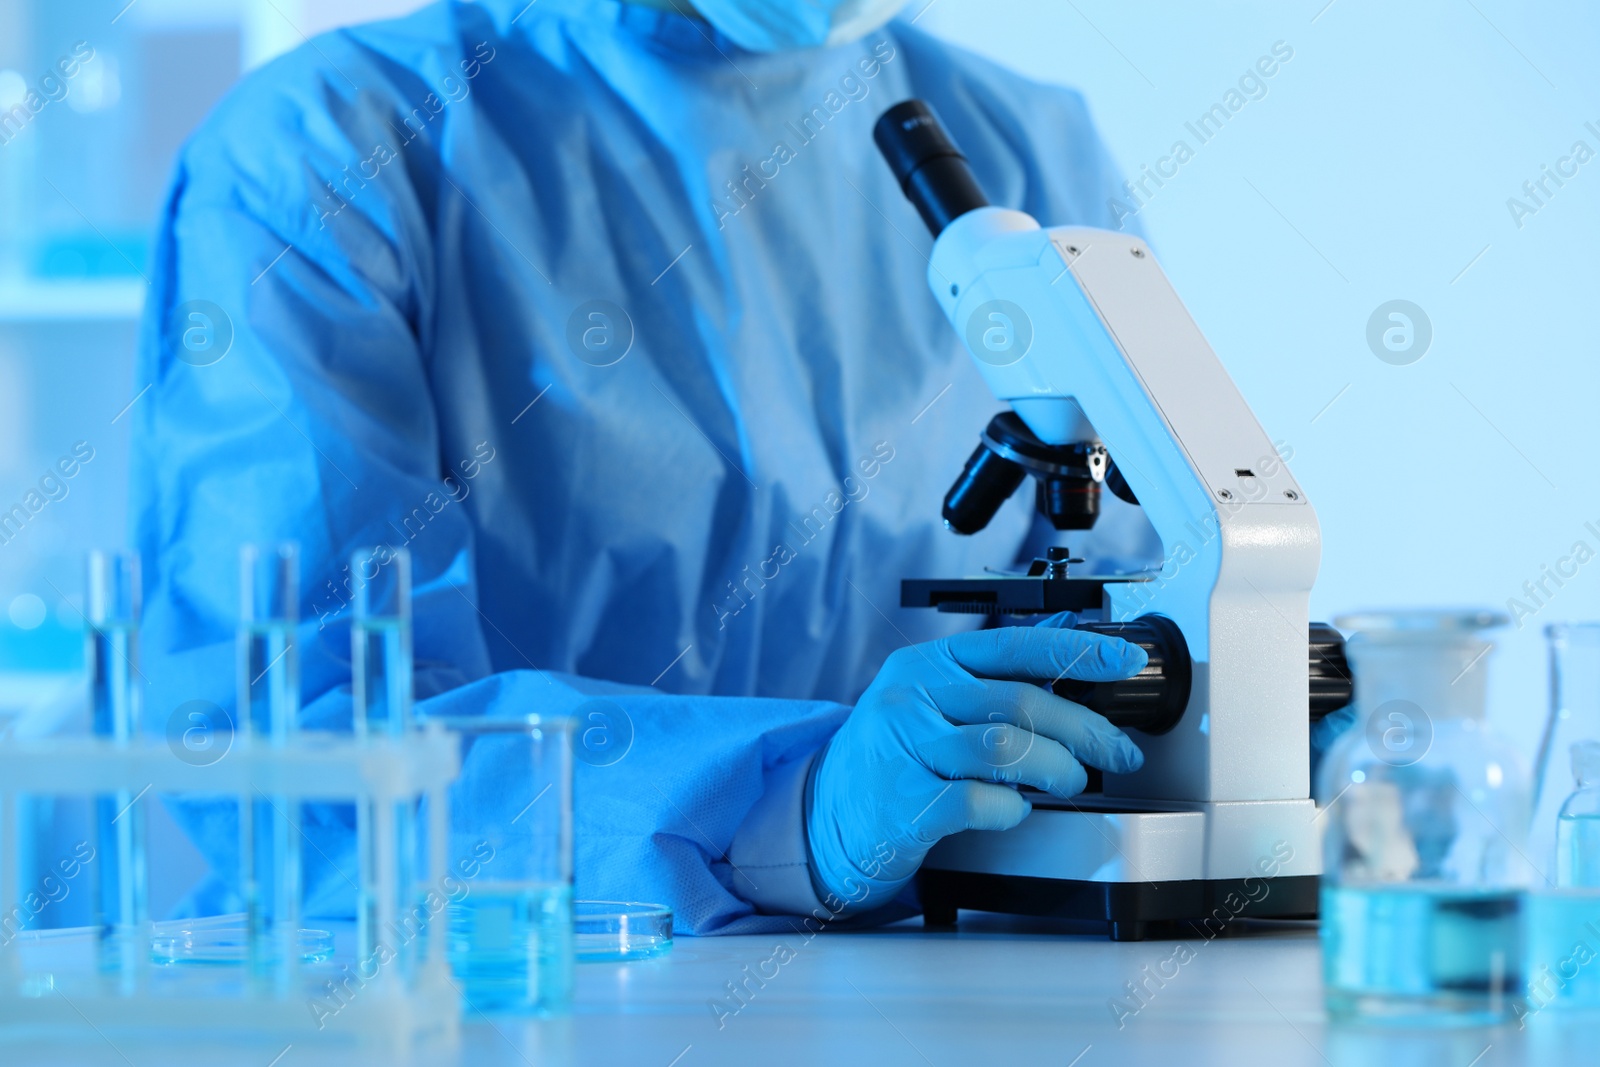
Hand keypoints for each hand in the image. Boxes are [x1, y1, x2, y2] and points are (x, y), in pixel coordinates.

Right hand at [805, 624, 1148, 913]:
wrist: (825, 814)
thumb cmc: (892, 758)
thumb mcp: (929, 703)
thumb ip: (989, 687)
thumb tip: (1073, 673)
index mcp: (927, 663)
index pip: (1015, 646)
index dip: (1079, 652)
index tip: (1125, 663)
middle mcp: (913, 697)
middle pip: (1021, 701)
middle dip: (1085, 729)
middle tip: (1115, 752)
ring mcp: (905, 747)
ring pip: (1006, 748)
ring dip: (1056, 768)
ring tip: (1069, 782)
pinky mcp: (904, 801)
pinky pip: (979, 800)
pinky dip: (1012, 808)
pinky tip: (1014, 808)